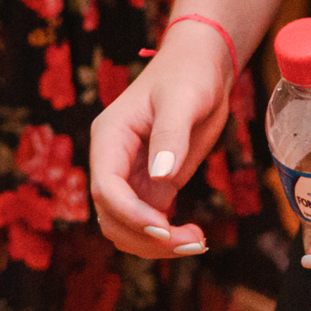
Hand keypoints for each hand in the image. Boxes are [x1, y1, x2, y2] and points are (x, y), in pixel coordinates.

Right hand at [89, 21, 233, 259]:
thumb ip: (170, 134)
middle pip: (112, 217)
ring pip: (126, 228)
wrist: (203, 66)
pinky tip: (194, 235)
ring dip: (156, 245)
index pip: (106, 187)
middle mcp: (114, 160)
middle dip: (146, 237)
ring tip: (197, 241)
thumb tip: (161, 177)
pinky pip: (148, 224)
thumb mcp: (183, 97)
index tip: (164, 229)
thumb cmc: (189, 72)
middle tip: (191, 241)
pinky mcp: (152, 185)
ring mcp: (132, 176)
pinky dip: (166, 238)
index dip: (130, 214)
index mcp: (110, 136)